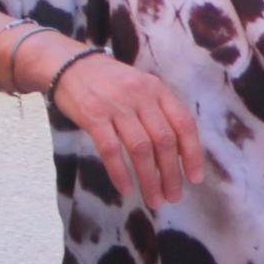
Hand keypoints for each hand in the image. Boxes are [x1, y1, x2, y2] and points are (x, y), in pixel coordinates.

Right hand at [46, 52, 206, 208]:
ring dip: (150, 179)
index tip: (195, 178)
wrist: (67, 64)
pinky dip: (120, 173)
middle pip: (164, 140)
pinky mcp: (92, 116)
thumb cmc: (108, 80)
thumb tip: (176, 151)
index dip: (192, 153)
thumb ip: (157, 110)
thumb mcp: (140, 86)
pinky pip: (111, 150)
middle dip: (171, 173)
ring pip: (141, 149)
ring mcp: (116, 106)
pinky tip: (126, 190)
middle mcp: (140, 96)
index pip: (183, 123)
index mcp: (157, 89)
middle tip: (174, 196)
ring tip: (155, 199)